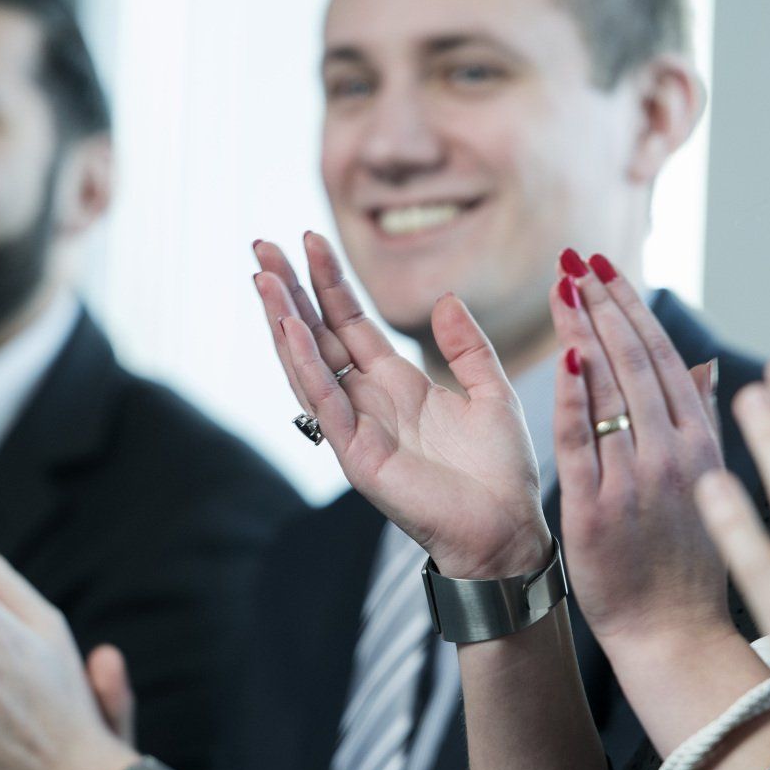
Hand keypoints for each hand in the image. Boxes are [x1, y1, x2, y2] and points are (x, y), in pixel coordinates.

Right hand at [252, 233, 549, 577]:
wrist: (507, 529)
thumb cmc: (499, 472)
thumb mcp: (491, 391)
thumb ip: (467, 347)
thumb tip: (444, 298)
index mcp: (397, 383)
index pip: (349, 323)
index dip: (329, 283)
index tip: (308, 240)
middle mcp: (368, 401)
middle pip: (317, 336)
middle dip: (290, 292)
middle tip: (262, 245)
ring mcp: (357, 427)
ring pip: (308, 365)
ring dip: (284, 321)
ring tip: (263, 277)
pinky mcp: (357, 455)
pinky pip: (325, 403)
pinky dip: (305, 365)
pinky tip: (289, 328)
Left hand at [549, 250, 730, 645]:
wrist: (674, 636)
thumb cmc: (690, 564)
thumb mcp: (709, 486)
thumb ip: (701, 422)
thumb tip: (706, 364)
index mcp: (702, 444)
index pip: (665, 358)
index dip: (633, 308)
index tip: (606, 267)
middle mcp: (674, 453)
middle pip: (636, 362)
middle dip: (605, 303)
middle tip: (576, 257)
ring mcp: (636, 479)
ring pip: (609, 390)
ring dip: (584, 330)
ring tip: (561, 284)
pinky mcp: (597, 507)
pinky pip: (582, 440)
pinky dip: (574, 395)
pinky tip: (563, 353)